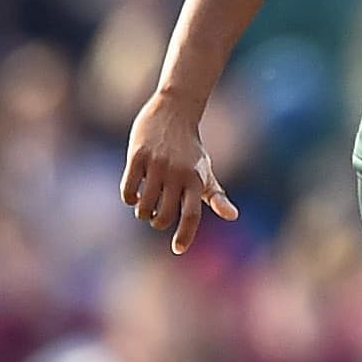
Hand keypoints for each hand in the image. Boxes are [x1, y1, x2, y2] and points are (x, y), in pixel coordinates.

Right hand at [121, 91, 238, 253]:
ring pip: (144, 207)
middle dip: (158, 221)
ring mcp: (157, 164)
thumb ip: (216, 196)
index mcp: (197, 179)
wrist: (174, 111)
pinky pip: (128, 191)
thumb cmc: (190, 150)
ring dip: (142, 212)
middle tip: (157, 214)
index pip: (192, 214)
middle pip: (164, 216)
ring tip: (146, 205)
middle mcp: (178, 173)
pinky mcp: (137, 156)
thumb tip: (233, 217)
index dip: (185, 234)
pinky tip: (134, 193)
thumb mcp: (205, 171)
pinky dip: (130, 199)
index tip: (178, 249)